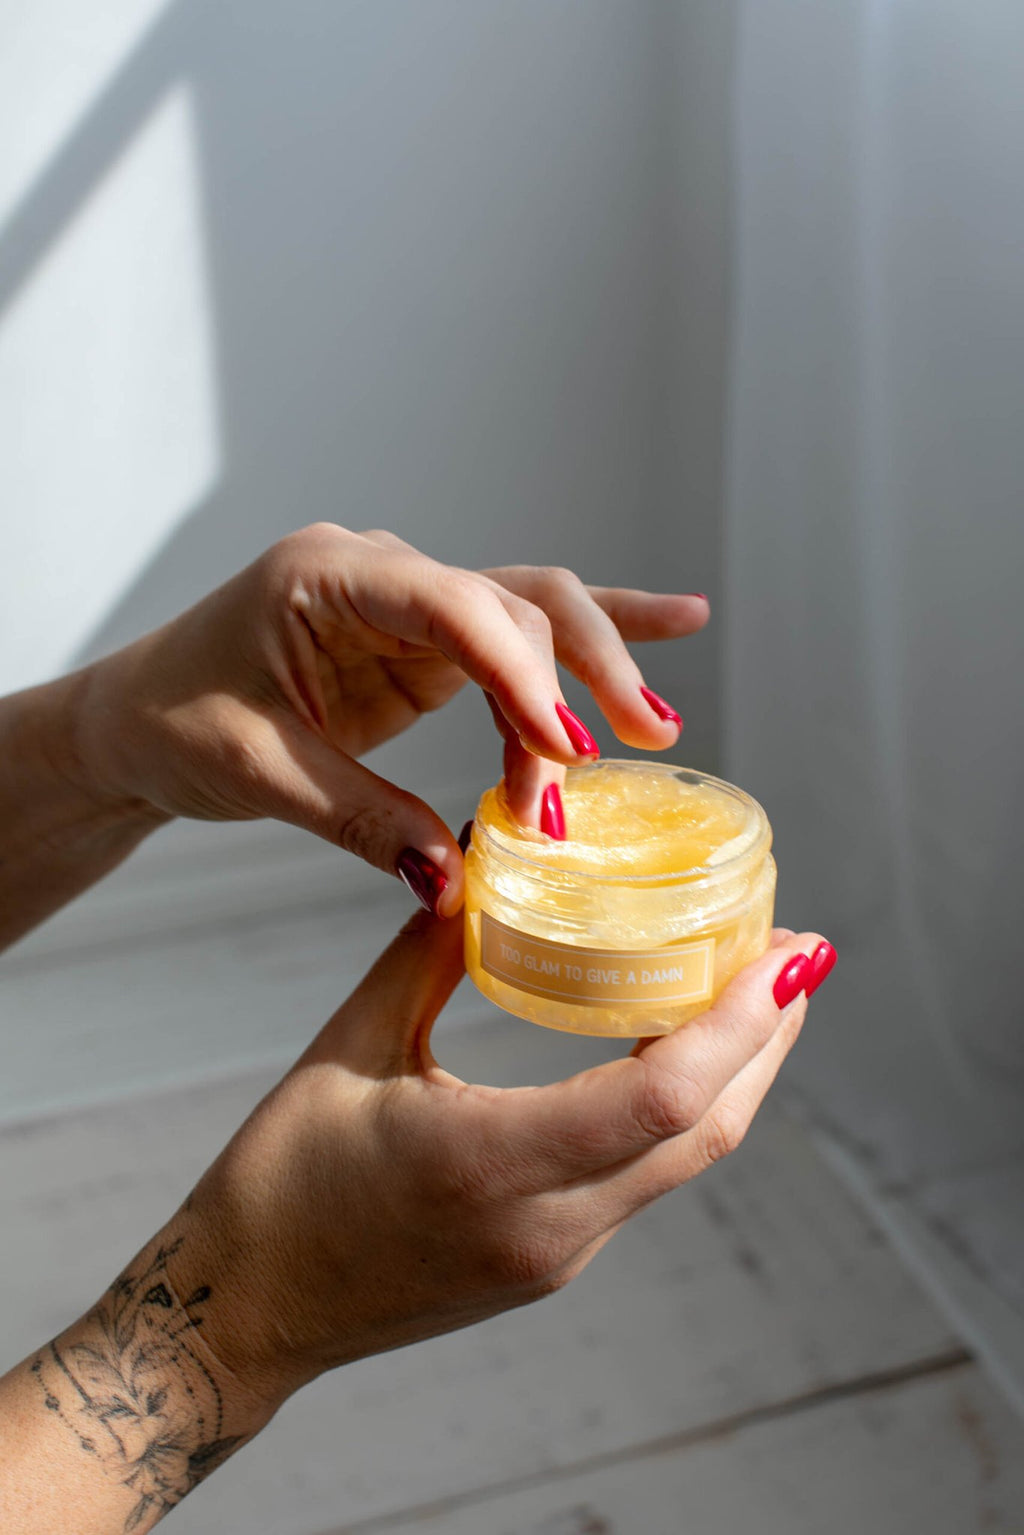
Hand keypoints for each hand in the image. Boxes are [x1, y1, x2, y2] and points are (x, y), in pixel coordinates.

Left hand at [74, 525, 707, 913]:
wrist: (135, 718)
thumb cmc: (175, 724)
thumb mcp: (257, 774)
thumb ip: (359, 817)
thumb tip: (455, 881)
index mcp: (325, 576)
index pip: (450, 606)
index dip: (519, 674)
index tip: (565, 752)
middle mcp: (381, 574)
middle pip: (511, 602)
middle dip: (576, 678)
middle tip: (628, 754)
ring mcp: (409, 605)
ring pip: (529, 615)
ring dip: (596, 670)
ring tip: (659, 732)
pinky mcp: (425, 644)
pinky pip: (518, 634)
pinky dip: (593, 636)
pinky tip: (676, 623)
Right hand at [170, 917, 830, 1407]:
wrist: (245, 1315)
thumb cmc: (278, 1185)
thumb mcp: (347, 1049)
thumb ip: (425, 953)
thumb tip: (480, 860)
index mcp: (490, 1165)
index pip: (662, 1099)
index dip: (743, 1023)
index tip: (790, 951)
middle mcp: (546, 1224)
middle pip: (706, 1130)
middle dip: (768, 1036)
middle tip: (794, 948)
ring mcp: (557, 1253)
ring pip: (687, 1158)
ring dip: (739, 1073)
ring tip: (756, 988)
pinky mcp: (551, 1260)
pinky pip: (647, 1176)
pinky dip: (686, 1108)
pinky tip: (681, 1051)